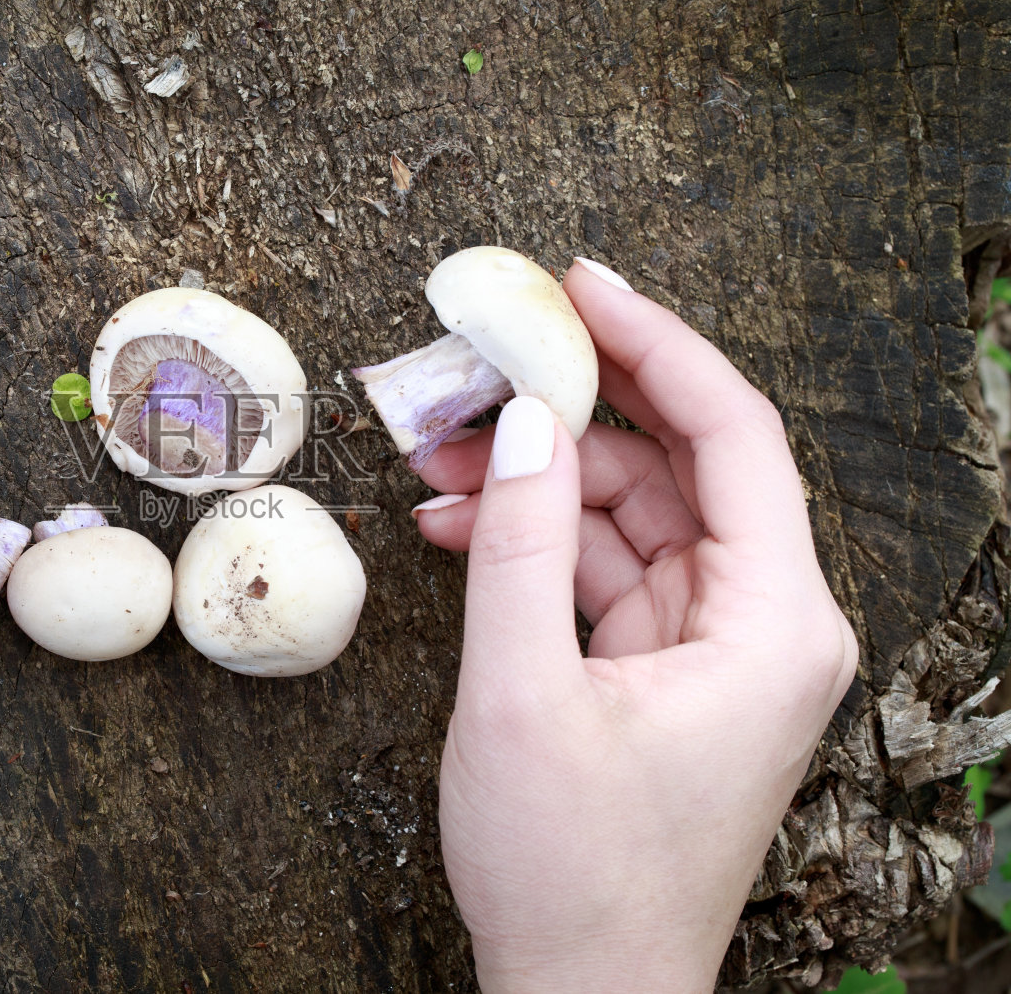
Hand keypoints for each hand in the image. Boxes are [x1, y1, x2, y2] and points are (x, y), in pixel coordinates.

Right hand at [411, 259, 856, 991]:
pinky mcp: (667, 671)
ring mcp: (715, 648)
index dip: (657, 343)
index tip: (581, 284)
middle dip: (565, 418)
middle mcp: (764, 623)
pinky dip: (535, 545)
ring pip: (629, 517)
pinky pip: (604, 573)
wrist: (582, 992)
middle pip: (673, 468)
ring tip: (433, 458)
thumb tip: (516, 424)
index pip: (731, 434)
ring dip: (534, 483)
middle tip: (472, 372)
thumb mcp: (521, 694)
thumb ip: (518, 544)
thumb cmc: (572, 870)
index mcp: (772, 622)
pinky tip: (456, 527)